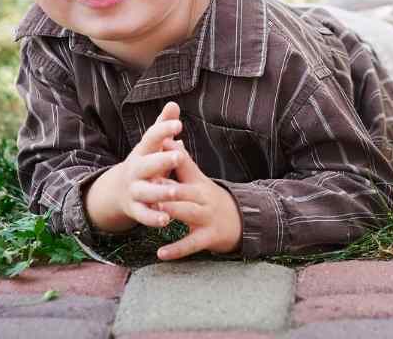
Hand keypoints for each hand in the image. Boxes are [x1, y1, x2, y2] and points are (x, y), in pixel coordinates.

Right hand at [115, 101, 184, 228]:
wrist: (119, 190)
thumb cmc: (145, 161)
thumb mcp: (152, 145)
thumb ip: (163, 126)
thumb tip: (173, 103)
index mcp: (142, 152)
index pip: (151, 138)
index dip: (163, 130)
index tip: (178, 124)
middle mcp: (136, 170)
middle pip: (147, 165)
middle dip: (161, 160)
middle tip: (178, 156)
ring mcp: (134, 190)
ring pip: (145, 192)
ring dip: (160, 192)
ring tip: (175, 191)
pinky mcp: (134, 209)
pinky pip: (143, 215)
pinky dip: (153, 217)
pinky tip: (166, 219)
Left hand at [154, 138, 242, 260]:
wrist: (242, 221)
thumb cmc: (210, 199)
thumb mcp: (199, 180)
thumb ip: (182, 162)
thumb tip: (168, 139)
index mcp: (198, 182)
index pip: (186, 165)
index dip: (174, 155)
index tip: (159, 145)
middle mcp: (203, 197)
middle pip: (186, 190)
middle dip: (170, 186)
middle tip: (150, 184)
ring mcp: (207, 217)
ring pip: (189, 213)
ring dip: (174, 210)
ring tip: (158, 209)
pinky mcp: (209, 237)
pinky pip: (192, 243)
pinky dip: (177, 249)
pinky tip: (160, 253)